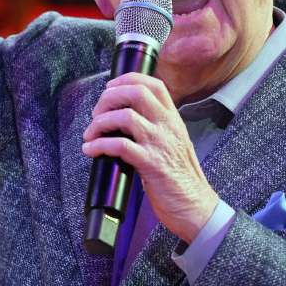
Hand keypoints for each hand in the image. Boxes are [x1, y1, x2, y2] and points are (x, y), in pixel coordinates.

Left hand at [82, 73, 220, 242]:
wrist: (195, 206)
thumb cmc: (181, 178)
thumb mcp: (173, 143)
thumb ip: (156, 128)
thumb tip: (124, 119)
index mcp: (173, 119)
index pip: (153, 84)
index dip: (127, 80)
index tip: (109, 88)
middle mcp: (168, 126)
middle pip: (136, 92)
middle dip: (109, 98)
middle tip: (96, 114)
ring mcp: (160, 143)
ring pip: (125, 116)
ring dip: (100, 123)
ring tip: (90, 135)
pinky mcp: (151, 164)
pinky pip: (120, 146)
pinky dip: (99, 145)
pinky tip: (90, 150)